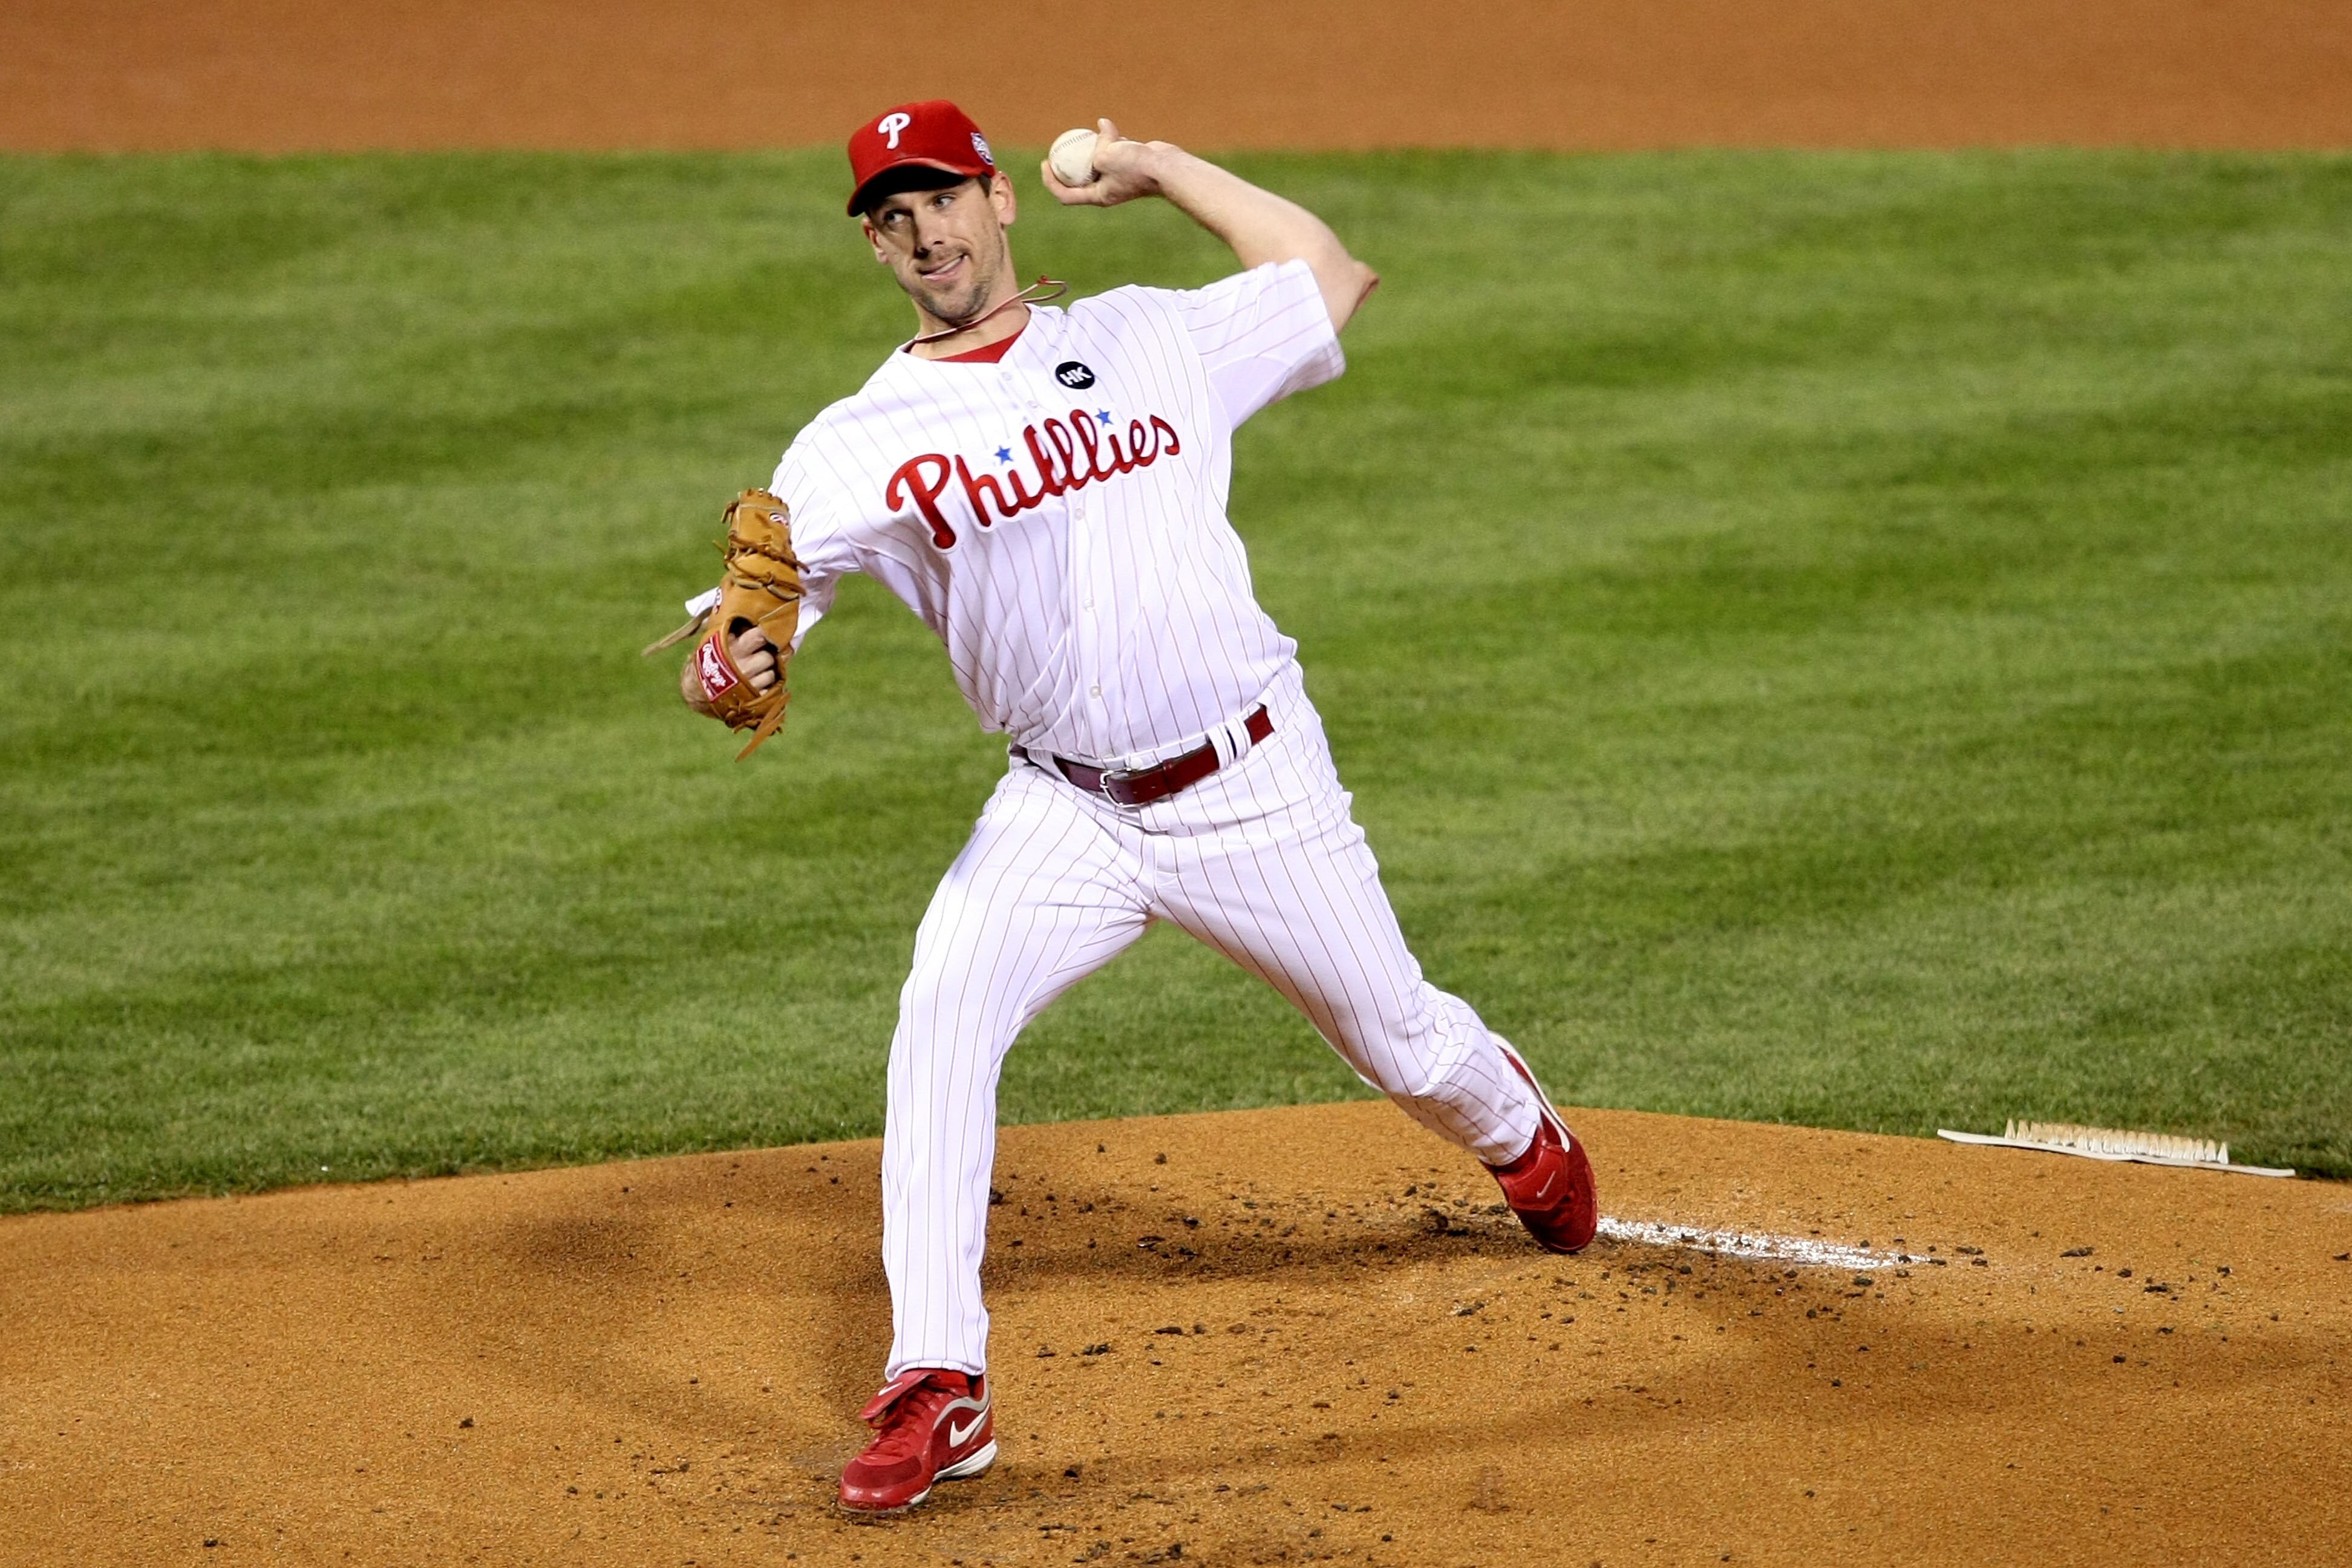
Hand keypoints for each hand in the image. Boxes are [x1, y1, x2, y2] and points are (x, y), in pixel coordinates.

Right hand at [680, 626, 776, 713]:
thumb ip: (729, 623)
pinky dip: (767, 687)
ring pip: (772, 674)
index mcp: (735, 648)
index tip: (768, 633)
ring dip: (768, 672)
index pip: (761, 636)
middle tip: (761, 654)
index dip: (767, 634)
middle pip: (769, 657)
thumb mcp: (714, 638)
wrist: (697, 689)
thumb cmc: (709, 658)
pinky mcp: (753, 698)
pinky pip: (770, 690)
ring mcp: (749, 684)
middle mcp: (743, 666)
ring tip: (757, 670)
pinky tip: (756, 683)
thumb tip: (733, 603)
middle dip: (768, 655)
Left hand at [1039, 119, 1165, 207]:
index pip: (1066, 195)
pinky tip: (1107, 126)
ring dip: (1090, 148)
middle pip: (1078, 180)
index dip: (1051, 181)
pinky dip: (1109, 141)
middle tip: (1057, 147)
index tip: (1045, 163)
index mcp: (1098, 196)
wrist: (1167, 169)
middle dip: (1066, 165)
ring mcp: (1119, 178)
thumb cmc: (1136, 167)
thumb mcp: (1107, 155)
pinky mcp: (1130, 166)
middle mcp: (1107, 190)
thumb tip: (1101, 125)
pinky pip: (1113, 152)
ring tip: (1082, 134)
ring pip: (1097, 163)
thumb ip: (1098, 143)